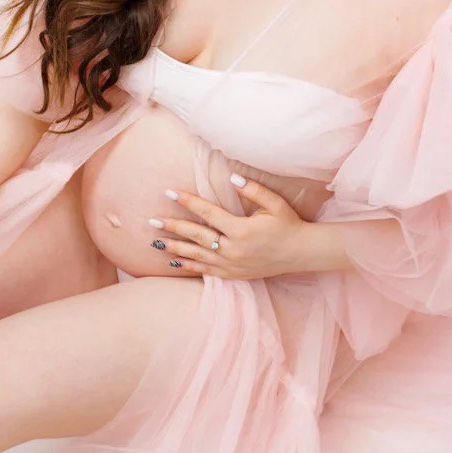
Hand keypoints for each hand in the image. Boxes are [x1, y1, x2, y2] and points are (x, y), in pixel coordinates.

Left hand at [148, 174, 308, 279]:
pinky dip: (189, 265)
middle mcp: (233, 249)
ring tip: (155, 242)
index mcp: (241, 229)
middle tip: (151, 222)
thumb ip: (253, 189)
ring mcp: (232, 265)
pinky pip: (205, 271)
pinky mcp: (233, 275)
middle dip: (172, 228)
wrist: (300, 254)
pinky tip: (173, 261)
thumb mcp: (274, 204)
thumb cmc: (287, 224)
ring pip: (197, 255)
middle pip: (196, 236)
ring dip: (175, 248)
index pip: (207, 213)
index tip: (169, 193)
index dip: (187, 202)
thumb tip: (232, 177)